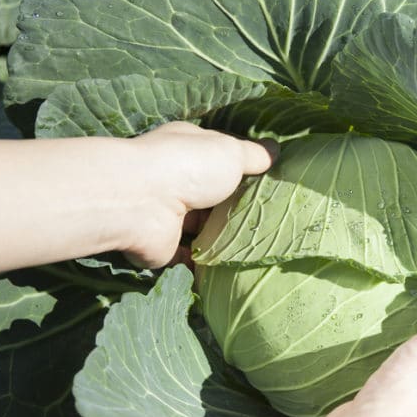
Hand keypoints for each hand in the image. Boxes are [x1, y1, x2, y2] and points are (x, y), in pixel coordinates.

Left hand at [121, 121, 275, 267]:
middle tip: (272, 217)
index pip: (219, 156)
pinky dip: (208, 263)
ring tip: (261, 244)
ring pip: (203, 226)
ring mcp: (169, 214)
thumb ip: (253, 154)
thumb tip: (275, 149)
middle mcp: (176, 180)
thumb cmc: (188, 167)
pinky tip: (234, 267)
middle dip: (236, 204)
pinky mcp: (165, 246)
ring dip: (224, 235)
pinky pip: (191, 257)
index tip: (271, 181)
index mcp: (189, 150)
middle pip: (213, 194)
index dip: (242, 167)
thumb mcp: (230, 152)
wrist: (142, 202)